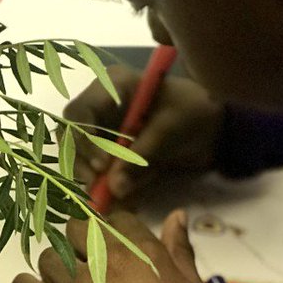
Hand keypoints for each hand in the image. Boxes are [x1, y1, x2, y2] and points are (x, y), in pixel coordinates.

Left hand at [11, 209, 208, 282]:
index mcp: (138, 249)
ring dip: (57, 270)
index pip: (116, 220)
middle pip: (76, 230)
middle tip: (88, 268)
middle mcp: (103, 258)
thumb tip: (177, 213)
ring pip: (49, 258)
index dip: (113, 233)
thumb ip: (180, 248)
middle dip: (80, 244)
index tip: (114, 251)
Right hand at [68, 67, 223, 202]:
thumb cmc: (192, 113)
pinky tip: (116, 197)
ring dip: (88, 174)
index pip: (81, 111)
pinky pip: (94, 167)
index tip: (102, 166)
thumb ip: (141, 157)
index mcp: (113, 86)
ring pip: (78, 152)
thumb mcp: (169, 130)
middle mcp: (101, 104)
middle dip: (80, 160)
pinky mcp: (109, 148)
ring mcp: (103, 127)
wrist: (212, 126)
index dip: (84, 140)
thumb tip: (115, 188)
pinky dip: (102, 182)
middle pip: (70, 133)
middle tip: (96, 186)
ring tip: (105, 196)